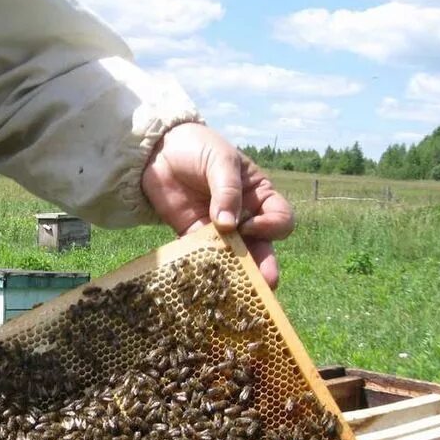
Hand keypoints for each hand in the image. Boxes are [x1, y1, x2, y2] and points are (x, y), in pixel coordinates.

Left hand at [141, 122, 293, 287]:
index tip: (249, 224)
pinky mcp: (192, 237)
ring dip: (236, 274)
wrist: (159, 150)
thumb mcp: (219, 160)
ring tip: (236, 292)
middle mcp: (244, 217)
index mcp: (259, 195)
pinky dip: (203, 269)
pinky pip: (202, 257)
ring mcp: (218, 230)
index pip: (279, 217)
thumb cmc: (199, 147)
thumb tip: (228, 226)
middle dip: (264, 265)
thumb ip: (227, 189)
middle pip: (262, 246)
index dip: (271, 226)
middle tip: (266, 284)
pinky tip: (202, 281)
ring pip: (234, 258)